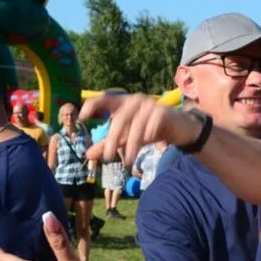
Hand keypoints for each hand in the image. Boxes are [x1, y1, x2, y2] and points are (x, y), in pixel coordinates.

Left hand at [80, 94, 198, 167]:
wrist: (179, 128)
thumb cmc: (150, 129)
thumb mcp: (126, 137)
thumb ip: (107, 143)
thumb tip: (87, 154)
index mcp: (124, 103)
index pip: (105, 99)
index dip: (93, 105)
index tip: (82, 117)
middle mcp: (135, 101)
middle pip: (120, 118)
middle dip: (112, 138)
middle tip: (107, 156)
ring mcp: (150, 105)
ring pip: (136, 124)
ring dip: (130, 143)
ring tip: (126, 160)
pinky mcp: (163, 112)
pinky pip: (153, 123)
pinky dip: (147, 134)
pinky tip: (144, 145)